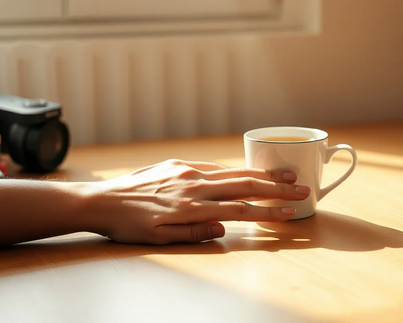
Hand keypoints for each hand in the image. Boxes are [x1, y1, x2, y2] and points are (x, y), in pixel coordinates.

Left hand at [82, 159, 310, 244]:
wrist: (101, 201)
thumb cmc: (129, 225)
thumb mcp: (160, 239)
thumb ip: (195, 232)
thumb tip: (225, 228)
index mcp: (191, 207)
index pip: (240, 210)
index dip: (268, 212)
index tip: (291, 214)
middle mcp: (193, 185)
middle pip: (245, 185)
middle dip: (277, 188)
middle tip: (301, 189)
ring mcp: (186, 171)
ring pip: (233, 172)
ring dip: (263, 174)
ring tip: (286, 174)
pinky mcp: (178, 163)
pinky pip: (214, 167)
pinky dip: (236, 170)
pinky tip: (249, 172)